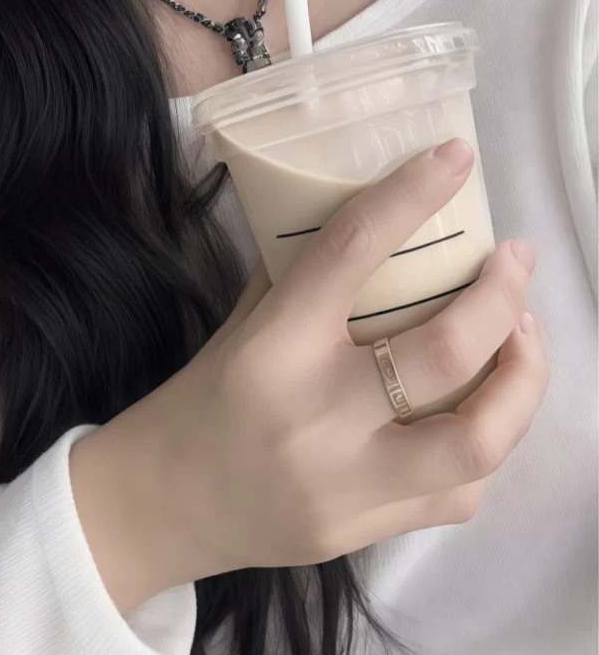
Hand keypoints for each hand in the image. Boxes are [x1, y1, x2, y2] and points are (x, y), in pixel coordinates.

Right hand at [154, 140, 548, 577]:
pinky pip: (459, 494)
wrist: (164, 502)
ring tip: (525, 338)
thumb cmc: (207, 392)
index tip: (455, 157)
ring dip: (522, 380)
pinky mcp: (364, 532)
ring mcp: (346, 484)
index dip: (411, 195)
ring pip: (477, 439)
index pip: (352, 251)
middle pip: (445, 353)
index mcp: (275, 345)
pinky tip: (485, 409)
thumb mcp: (247, 318)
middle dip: (503, 298)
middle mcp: (316, 415)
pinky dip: (488, 443)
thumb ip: (309, 273)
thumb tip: (381, 213)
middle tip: (516, 262)